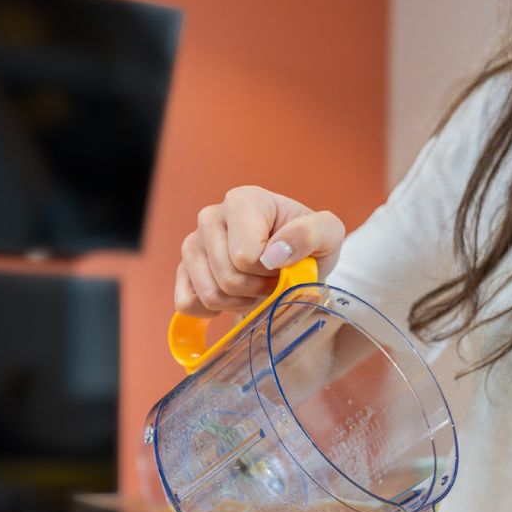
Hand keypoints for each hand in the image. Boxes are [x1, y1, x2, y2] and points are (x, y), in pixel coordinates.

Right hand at [175, 185, 344, 317]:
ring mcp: (192, 244)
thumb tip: (274, 253)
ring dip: (239, 303)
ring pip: (210, 295)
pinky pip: (187, 304)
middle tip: (272, 282)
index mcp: (242, 201)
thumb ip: (312, 234)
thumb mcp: (328, 236)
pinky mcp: (183, 270)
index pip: (245, 257)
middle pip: (228, 278)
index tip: (284, 266)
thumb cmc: (308, 248)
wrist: (293, 264)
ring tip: (255, 288)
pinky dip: (213, 311)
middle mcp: (210, 217)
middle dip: (256, 290)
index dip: (269, 274)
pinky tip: (231, 298)